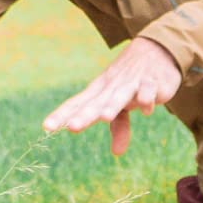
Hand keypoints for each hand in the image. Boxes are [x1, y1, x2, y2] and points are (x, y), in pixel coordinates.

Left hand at [42, 36, 181, 156]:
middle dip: (85, 115)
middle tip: (72, 127)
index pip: (77, 104)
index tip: (47, 128)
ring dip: (113, 105)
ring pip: (120, 96)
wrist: (156, 49)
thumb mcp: (124, 105)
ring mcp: (131, 84)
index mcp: (99, 92)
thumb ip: (119, 128)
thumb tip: (117, 153)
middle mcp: (111, 88)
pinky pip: (148, 91)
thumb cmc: (131, 81)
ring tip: (104, 117)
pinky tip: (146, 109)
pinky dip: (147, 99)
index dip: (62, 115)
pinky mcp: (151, 82)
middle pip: (95, 103)